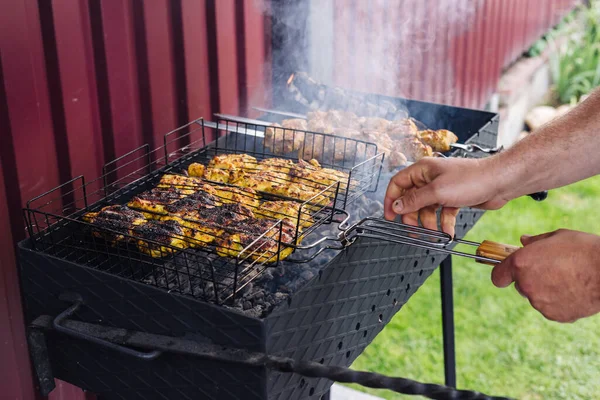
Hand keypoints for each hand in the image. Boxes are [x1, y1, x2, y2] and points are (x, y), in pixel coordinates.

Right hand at [383, 157, 508, 235]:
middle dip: (411, 216)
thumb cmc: (471, 179)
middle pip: (411, 199)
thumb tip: (396, 206)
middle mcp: (430, 178)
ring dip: (428, 223)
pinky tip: (447, 233)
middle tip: (412, 230)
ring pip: (427, 208)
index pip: (398, 184)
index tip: (389, 216)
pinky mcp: (454, 198)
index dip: (391, 200)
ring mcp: (442, 188)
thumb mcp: (437, 191)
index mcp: (422, 170)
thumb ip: (414, 200)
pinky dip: (443, 223)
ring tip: (432, 234)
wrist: (499, 181)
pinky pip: (442, 213)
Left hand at [492, 229, 599, 322]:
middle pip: (520, 285)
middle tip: (551, 270)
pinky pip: (551, 308)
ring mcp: (540, 302)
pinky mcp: (555, 315)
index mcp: (521, 263)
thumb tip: (524, 241)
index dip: (503, 273)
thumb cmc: (584, 250)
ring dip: (546, 290)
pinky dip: (559, 302)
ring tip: (568, 279)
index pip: (498, 275)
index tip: (509, 272)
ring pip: (536, 297)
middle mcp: (526, 284)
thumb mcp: (557, 237)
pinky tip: (574, 290)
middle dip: (530, 279)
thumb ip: (535, 242)